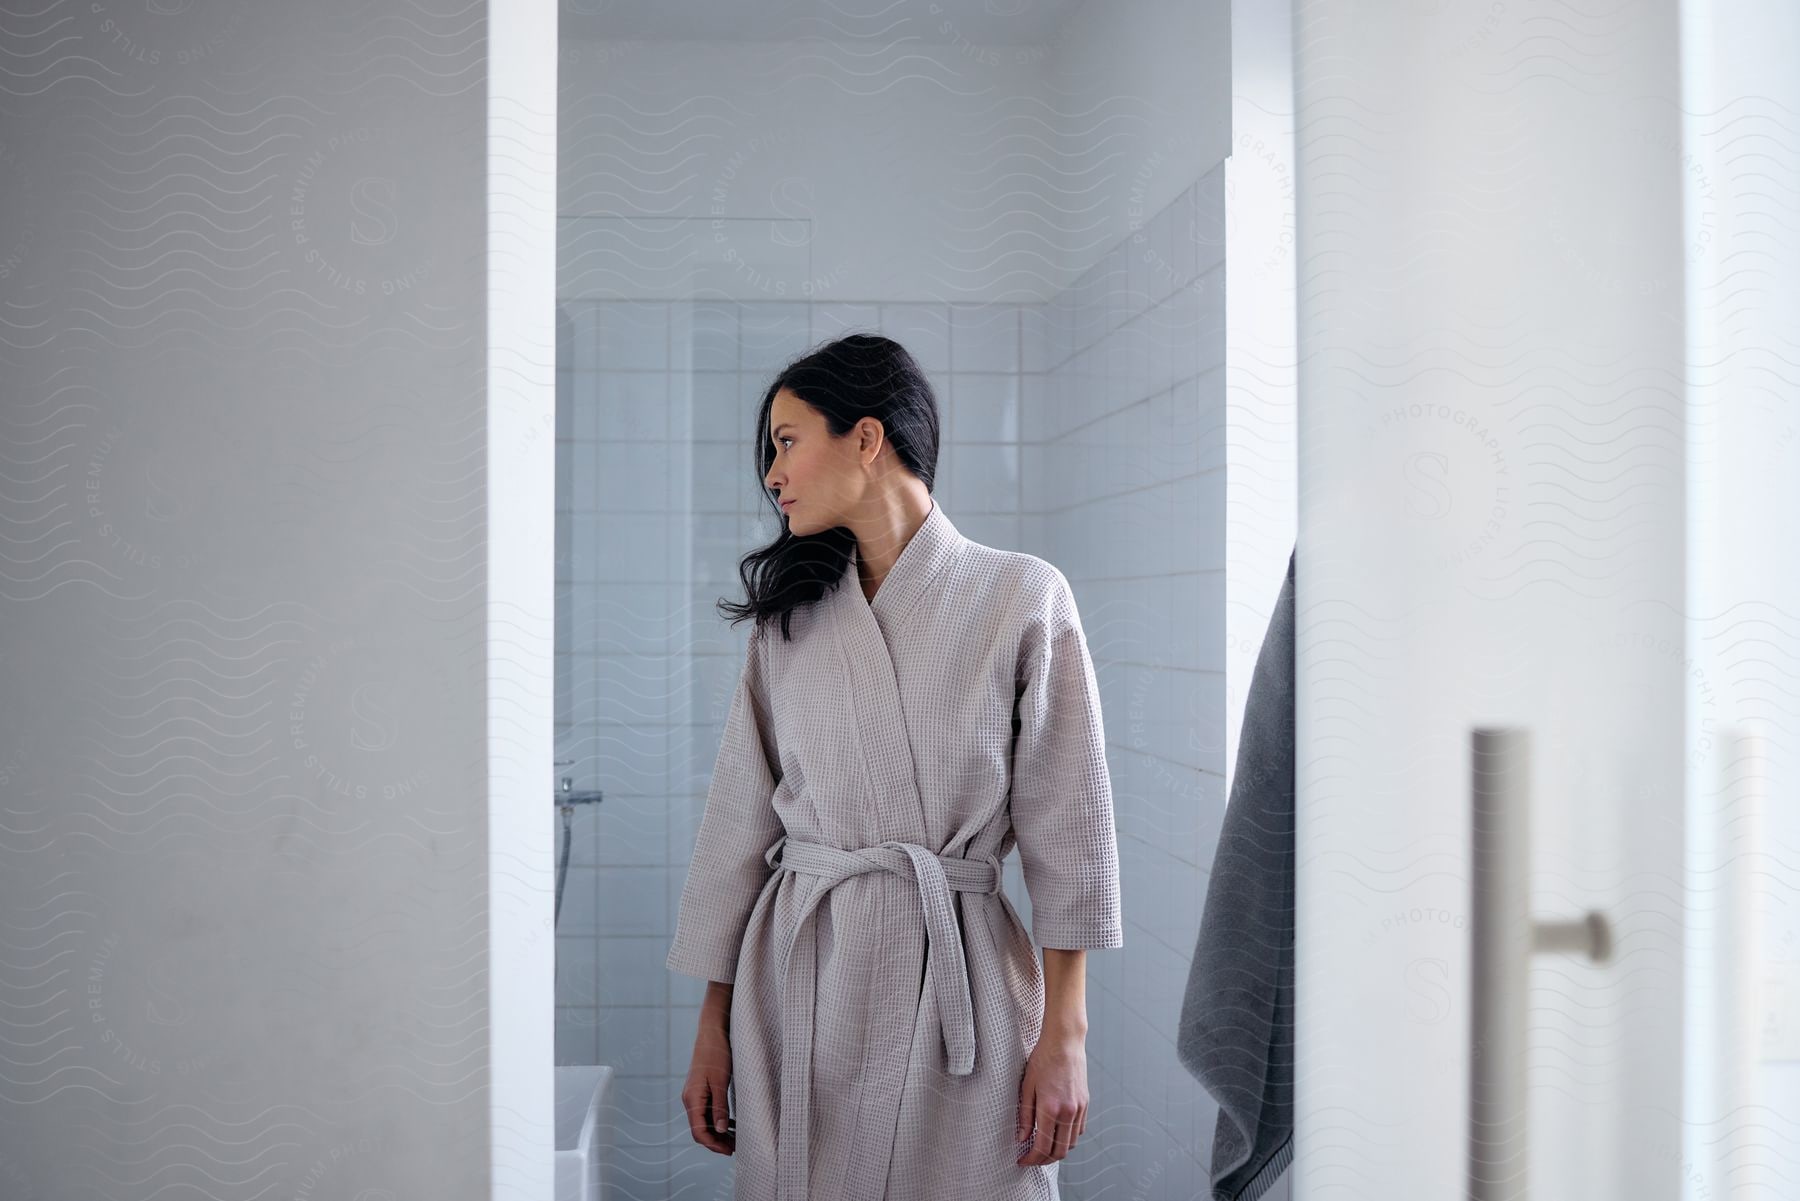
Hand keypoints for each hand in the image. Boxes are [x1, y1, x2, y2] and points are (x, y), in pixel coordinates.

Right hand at [682, 1021, 734, 1154]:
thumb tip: (720, 1131)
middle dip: (717, 1141)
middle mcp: (690, 1099)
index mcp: (692, 1099)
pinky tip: (731, 1124)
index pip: (699, 1132)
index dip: (713, 1145)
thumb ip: (720, 1107)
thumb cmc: (717, 1054)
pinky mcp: (701, 1090)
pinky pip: (707, 1111)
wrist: (712, 1032)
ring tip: (736, 1139)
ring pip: (704, 1121)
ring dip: (718, 1132)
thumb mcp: (721, 1082)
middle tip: (736, 1148)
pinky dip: (718, 1120)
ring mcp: (694, 1095)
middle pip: (700, 1129)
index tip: (729, 1151)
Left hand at [1016, 1031, 1087, 1165]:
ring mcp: (1079, 1109)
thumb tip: (1022, 1138)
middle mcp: (1068, 1112)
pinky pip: (1078, 1130)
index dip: (1031, 1159)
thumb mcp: (1027, 1087)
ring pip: (1071, 1144)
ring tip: (1043, 1147)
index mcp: (1051, 1109)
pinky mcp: (1085, 1104)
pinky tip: (1056, 1133)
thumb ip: (1025, 1116)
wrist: (1065, 1042)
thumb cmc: (1043, 1060)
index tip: (1022, 1160)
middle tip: (1031, 1158)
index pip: (1042, 1146)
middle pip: (1059, 1151)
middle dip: (1044, 1160)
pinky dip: (1068, 1138)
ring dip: (1057, 1151)